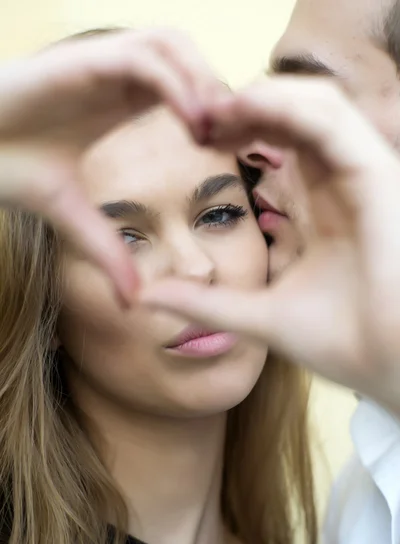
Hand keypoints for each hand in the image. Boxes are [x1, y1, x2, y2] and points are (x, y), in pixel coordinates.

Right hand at [0, 28, 222, 304]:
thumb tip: (133, 301)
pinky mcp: (80, 61)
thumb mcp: (72, 217)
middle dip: (221, 92)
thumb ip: (107, 251)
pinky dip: (175, 85)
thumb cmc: (9, 170)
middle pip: (191, 57)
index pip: (187, 86)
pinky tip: (191, 125)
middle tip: (239, 138)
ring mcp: (100, 64)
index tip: (234, 153)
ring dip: (204, 83)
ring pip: (174, 46)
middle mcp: (116, 77)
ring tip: (215, 133)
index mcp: (120, 102)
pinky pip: (144, 58)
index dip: (218, 113)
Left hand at [141, 78, 399, 411]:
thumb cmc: (342, 343)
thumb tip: (145, 298)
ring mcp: (359, 176)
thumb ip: (205, 303)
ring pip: (312, 108)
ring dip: (260, 100)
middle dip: (242, 114)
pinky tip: (243, 108)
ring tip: (211, 107)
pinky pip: (332, 118)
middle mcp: (339, 188)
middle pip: (291, 124)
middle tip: (195, 117)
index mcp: (317, 213)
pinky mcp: (377, 172)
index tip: (192, 141)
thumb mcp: (257, 315)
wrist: (391, 367)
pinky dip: (288, 105)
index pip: (278, 155)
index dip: (235, 139)